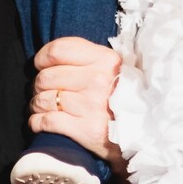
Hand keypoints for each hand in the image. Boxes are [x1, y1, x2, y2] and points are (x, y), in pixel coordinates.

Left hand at [28, 37, 123, 172]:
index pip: (58, 50)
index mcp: (106, 60)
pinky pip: (46, 121)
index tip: (41, 65)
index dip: (42, 58)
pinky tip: (39, 123)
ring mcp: (91, 106)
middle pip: (47, 76)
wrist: (146, 133)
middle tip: (44, 92)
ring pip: (44, 99)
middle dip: (38, 85)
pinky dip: (36, 122)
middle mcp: (98, 80)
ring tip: (42, 108)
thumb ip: (90, 58)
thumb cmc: (125, 98)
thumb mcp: (116, 69)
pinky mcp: (85, 130)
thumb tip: (53, 56)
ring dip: (36, 105)